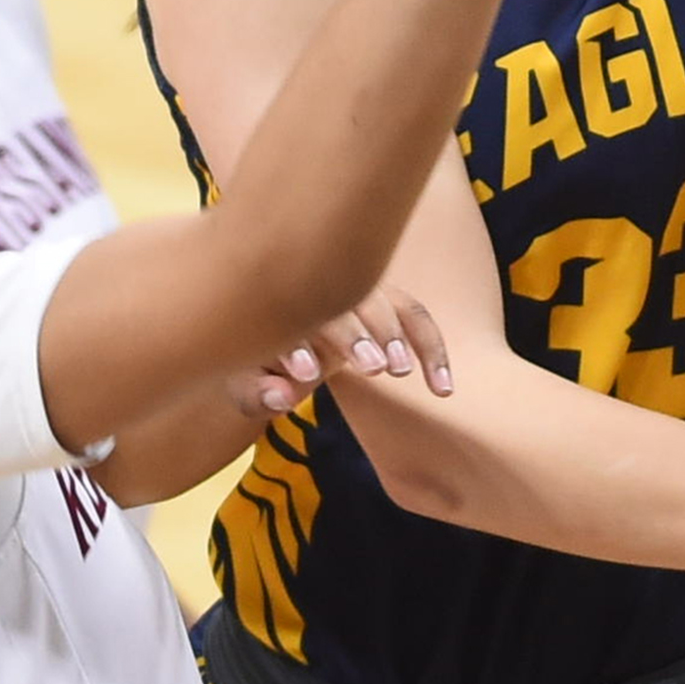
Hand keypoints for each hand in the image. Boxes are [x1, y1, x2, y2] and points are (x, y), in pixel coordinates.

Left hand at [233, 285, 453, 419]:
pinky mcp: (384, 303)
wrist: (270, 320)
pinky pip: (415, 316)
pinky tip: (442, 387)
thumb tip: (283, 397)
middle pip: (341, 300)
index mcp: (277, 298)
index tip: (307, 376)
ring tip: (401, 370)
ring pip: (384, 301)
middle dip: (357, 332)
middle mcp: (320, 286)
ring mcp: (356, 290)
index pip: (287, 314)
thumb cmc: (254, 353)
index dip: (298, 344)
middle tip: (372, 366)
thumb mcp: (242, 378)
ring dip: (396, 332)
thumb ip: (256, 392)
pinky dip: (430, 347)